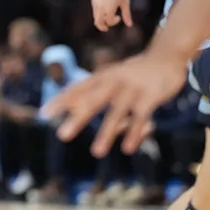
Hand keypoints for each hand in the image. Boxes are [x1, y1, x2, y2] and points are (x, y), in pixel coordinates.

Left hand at [44, 51, 185, 156]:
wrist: (166, 56)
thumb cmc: (133, 73)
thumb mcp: (111, 77)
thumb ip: (93, 92)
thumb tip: (73, 109)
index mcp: (102, 77)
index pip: (77, 89)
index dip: (61, 101)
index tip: (43, 114)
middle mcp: (114, 81)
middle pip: (93, 101)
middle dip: (77, 118)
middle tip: (62, 135)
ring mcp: (132, 89)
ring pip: (116, 112)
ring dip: (106, 133)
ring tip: (96, 153)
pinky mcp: (150, 97)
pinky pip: (140, 117)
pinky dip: (134, 133)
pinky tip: (127, 149)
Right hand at [91, 0, 132, 31]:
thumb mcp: (125, 2)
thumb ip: (127, 15)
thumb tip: (130, 25)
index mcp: (109, 9)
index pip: (109, 22)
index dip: (114, 22)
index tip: (119, 17)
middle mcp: (100, 7)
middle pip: (98, 22)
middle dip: (102, 27)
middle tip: (107, 28)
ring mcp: (96, 3)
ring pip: (95, 16)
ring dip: (101, 19)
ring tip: (107, 16)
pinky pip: (95, 9)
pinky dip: (99, 12)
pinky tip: (105, 6)